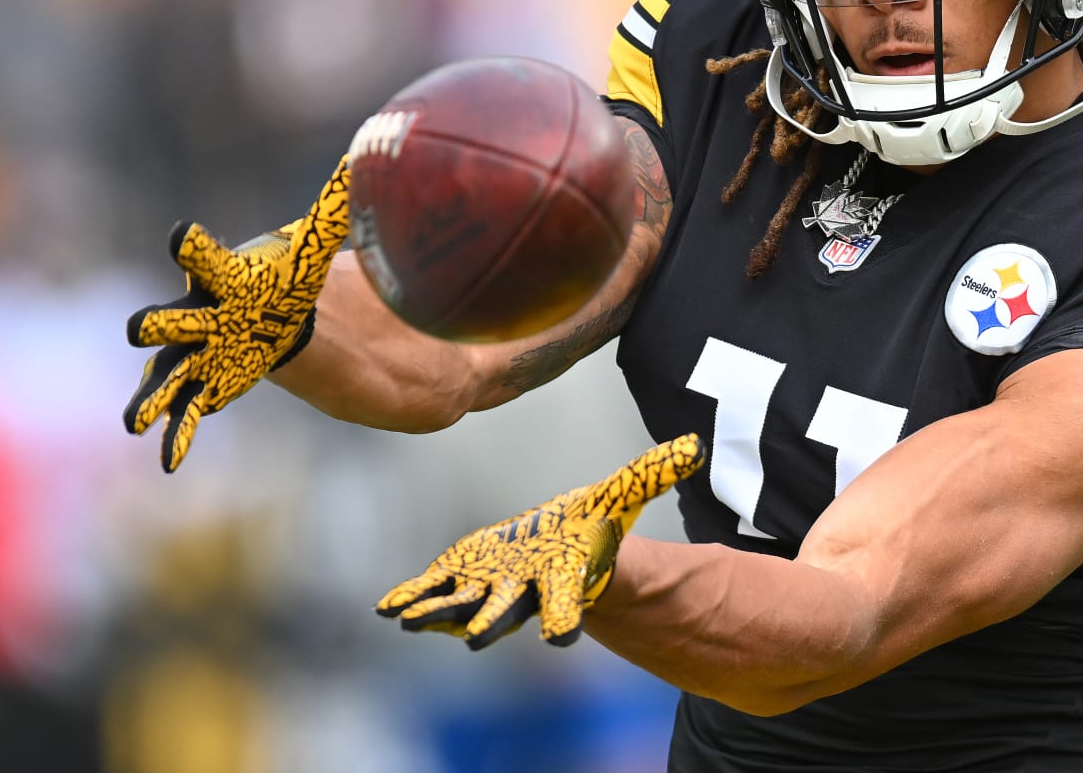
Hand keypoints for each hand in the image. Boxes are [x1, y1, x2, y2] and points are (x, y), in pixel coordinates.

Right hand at [125, 158, 350, 472]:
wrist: (275, 313)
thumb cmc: (287, 277)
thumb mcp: (314, 249)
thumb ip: (333, 212)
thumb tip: (362, 164)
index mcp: (226, 279)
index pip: (209, 259)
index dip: (196, 248)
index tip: (184, 235)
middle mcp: (203, 314)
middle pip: (177, 318)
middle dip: (159, 324)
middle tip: (138, 328)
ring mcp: (200, 352)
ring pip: (170, 372)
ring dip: (152, 394)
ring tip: (134, 420)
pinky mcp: (208, 383)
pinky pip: (189, 411)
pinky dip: (177, 434)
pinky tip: (167, 462)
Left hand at [376, 434, 704, 648]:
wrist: (560, 547)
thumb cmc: (591, 527)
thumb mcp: (620, 495)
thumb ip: (651, 473)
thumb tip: (696, 444)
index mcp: (564, 577)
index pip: (568, 605)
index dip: (565, 620)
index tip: (561, 639)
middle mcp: (524, 591)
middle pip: (508, 610)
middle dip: (490, 622)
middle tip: (474, 638)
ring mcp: (490, 587)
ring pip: (461, 604)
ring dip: (436, 612)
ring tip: (408, 620)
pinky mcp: (464, 577)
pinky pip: (435, 589)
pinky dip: (413, 597)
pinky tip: (387, 608)